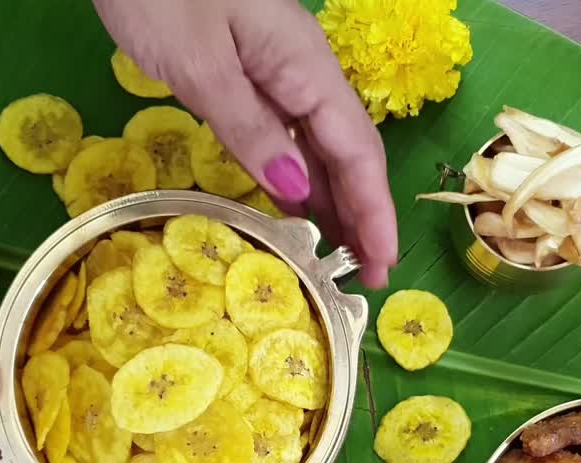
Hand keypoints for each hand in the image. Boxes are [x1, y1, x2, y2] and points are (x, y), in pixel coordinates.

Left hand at [93, 0, 397, 286]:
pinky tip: (296, 210)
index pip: (357, 151)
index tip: (380, 266)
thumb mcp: (200, 64)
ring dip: (334, 203)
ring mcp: (276, 74)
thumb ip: (247, 127)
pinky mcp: (246, 76)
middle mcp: (302, 73)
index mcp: (304, 67)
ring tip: (337, 260)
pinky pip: (286, 137)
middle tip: (364, 280)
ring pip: (319, 149)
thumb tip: (296, 188)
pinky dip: (297, 180)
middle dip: (363, 217)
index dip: (374, 213)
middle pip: (348, 154)